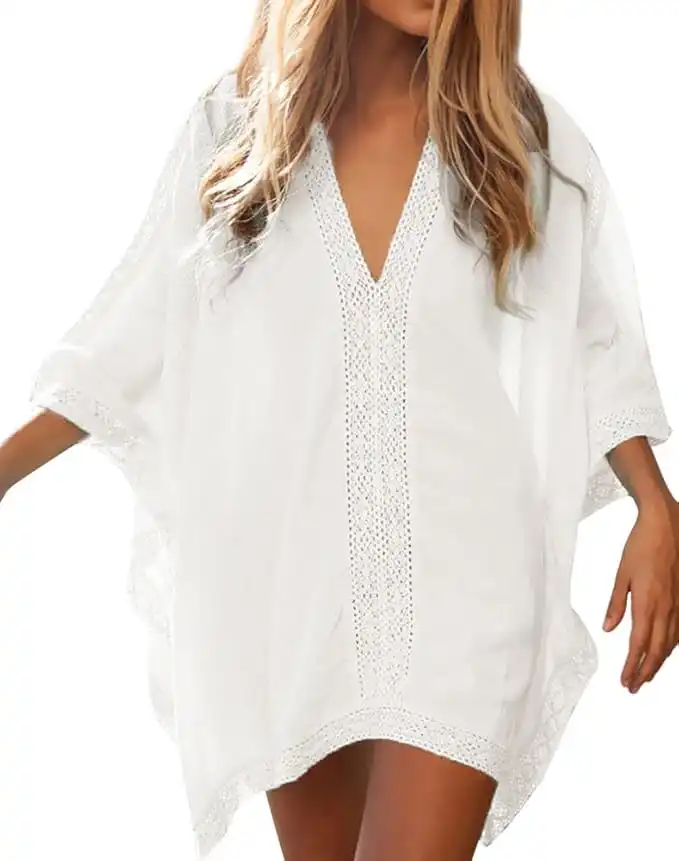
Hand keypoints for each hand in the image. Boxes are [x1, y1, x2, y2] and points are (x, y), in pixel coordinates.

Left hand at [602, 496, 678, 692]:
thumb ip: (616, 604)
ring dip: (658, 662)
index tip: (624, 681)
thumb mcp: (622, 574)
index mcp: (648, 603)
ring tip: (645, 675)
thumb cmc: (641, 546)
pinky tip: (664, 651)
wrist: (666, 525)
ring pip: (671, 643)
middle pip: (657, 650)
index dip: (631, 666)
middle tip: (633, 686)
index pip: (639, 644)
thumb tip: (608, 629)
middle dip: (645, 671)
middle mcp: (667, 608)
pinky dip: (670, 646)